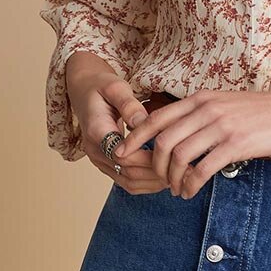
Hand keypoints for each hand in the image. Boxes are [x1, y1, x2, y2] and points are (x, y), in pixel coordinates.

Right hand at [66, 54, 168, 193]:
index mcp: (96, 131)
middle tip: (185, 169)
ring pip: (129, 183)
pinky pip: (126, 182)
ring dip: (154, 182)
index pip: (125, 157)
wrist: (84, 92)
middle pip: (129, 174)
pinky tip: (166, 176)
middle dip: (158, 174)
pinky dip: (147, 183)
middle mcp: (95, 151)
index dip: (151, 159)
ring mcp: (99, 160)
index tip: (176, 155)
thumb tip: (143, 122)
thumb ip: (128, 105)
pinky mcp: (106, 164)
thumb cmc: (101, 86)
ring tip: (179, 175)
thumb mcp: (115, 87)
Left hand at [113, 87, 270, 198]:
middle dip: (154, 165)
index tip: (123, 154)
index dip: (135, 138)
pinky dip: (190, 184)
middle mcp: (206, 109)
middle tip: (159, 180)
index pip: (156, 118)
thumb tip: (176, 133)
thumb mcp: (224, 104)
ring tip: (177, 189)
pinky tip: (190, 191)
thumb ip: (199, 114)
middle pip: (163, 140)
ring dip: (172, 178)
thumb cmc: (260, 112)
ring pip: (180, 156)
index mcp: (200, 99)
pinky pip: (202, 168)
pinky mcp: (236, 144)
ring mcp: (221, 126)